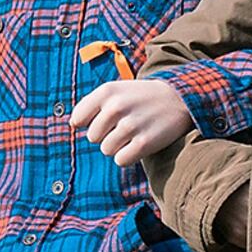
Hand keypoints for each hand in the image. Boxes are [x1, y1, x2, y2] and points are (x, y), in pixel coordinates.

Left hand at [70, 77, 194, 167]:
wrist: (179, 98)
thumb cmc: (140, 97)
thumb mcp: (115, 91)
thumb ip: (90, 104)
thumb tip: (72, 124)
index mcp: (106, 92)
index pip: (78, 119)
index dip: (89, 123)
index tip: (105, 119)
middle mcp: (116, 106)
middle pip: (92, 137)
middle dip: (106, 135)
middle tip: (125, 125)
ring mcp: (130, 125)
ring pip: (106, 150)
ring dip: (118, 146)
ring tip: (133, 134)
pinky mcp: (144, 143)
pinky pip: (121, 160)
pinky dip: (128, 157)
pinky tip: (139, 144)